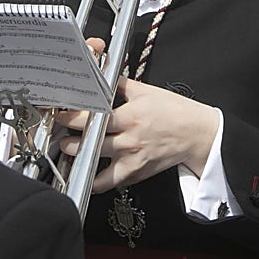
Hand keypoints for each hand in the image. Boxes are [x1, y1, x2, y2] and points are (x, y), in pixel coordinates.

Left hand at [56, 78, 218, 193]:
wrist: (198, 134)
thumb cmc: (175, 112)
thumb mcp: (147, 91)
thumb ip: (121, 85)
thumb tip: (103, 76)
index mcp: (130, 117)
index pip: (92, 119)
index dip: (71, 118)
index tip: (61, 117)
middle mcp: (129, 140)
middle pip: (90, 145)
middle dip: (69, 142)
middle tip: (61, 138)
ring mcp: (133, 160)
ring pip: (97, 169)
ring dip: (80, 163)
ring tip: (71, 156)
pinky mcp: (137, 174)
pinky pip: (112, 182)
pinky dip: (100, 180)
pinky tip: (91, 173)